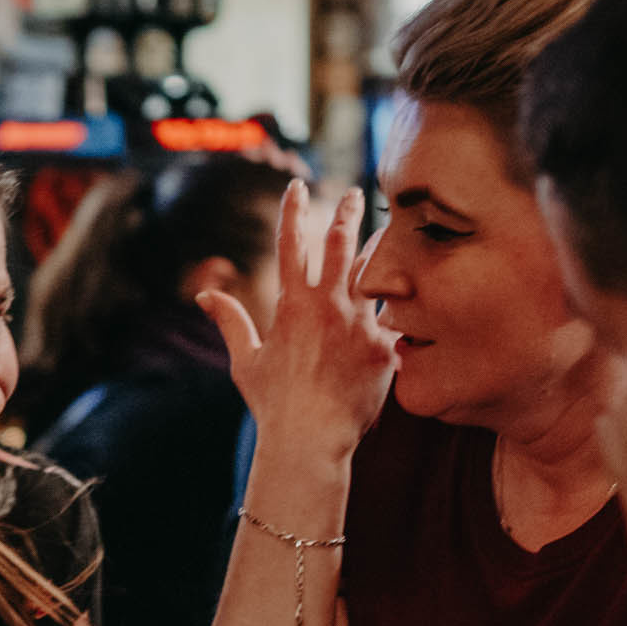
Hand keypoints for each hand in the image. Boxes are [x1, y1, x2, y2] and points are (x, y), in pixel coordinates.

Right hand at [197, 184, 396, 467]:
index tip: (296, 186)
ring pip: (376, 267)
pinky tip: (421, 283)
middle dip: (346, 212)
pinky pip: (400, 312)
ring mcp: (359, 322)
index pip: (290, 243)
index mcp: (291, 304)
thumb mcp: (245, 361)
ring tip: (389, 228)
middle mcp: (327, 304)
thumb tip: (205, 295)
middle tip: (355, 194)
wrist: (309, 439)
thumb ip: (230, 321)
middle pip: (339, 242)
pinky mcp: (384, 345)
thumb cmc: (274, 404)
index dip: (291, 210)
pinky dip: (406, 296)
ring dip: (381, 244)